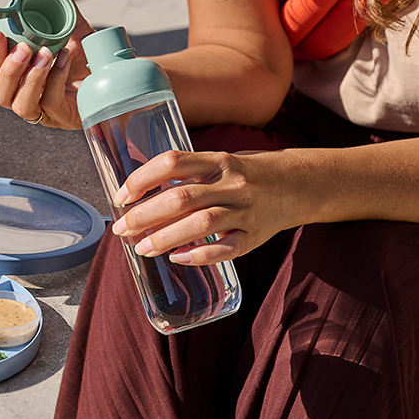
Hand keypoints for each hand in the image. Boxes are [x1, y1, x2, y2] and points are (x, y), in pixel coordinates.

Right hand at [0, 0, 94, 129]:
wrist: (121, 74)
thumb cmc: (91, 55)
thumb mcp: (74, 27)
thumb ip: (60, 4)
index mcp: (23, 75)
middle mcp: (29, 96)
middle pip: (0, 94)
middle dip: (8, 69)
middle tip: (24, 47)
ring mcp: (46, 112)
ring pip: (21, 104)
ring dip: (31, 78)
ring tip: (46, 53)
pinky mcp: (65, 119)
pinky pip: (51, 104)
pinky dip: (55, 80)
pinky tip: (64, 60)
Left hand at [110, 147, 302, 263]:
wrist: (298, 185)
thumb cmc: (244, 175)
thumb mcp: (218, 163)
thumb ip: (187, 174)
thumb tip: (140, 195)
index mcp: (217, 160)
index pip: (173, 162)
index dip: (143, 178)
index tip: (121, 196)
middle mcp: (231, 183)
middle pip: (182, 198)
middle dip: (145, 215)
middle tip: (121, 229)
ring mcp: (245, 211)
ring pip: (202, 224)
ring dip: (166, 238)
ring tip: (142, 248)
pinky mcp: (255, 236)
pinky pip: (226, 249)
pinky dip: (200, 255)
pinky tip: (178, 258)